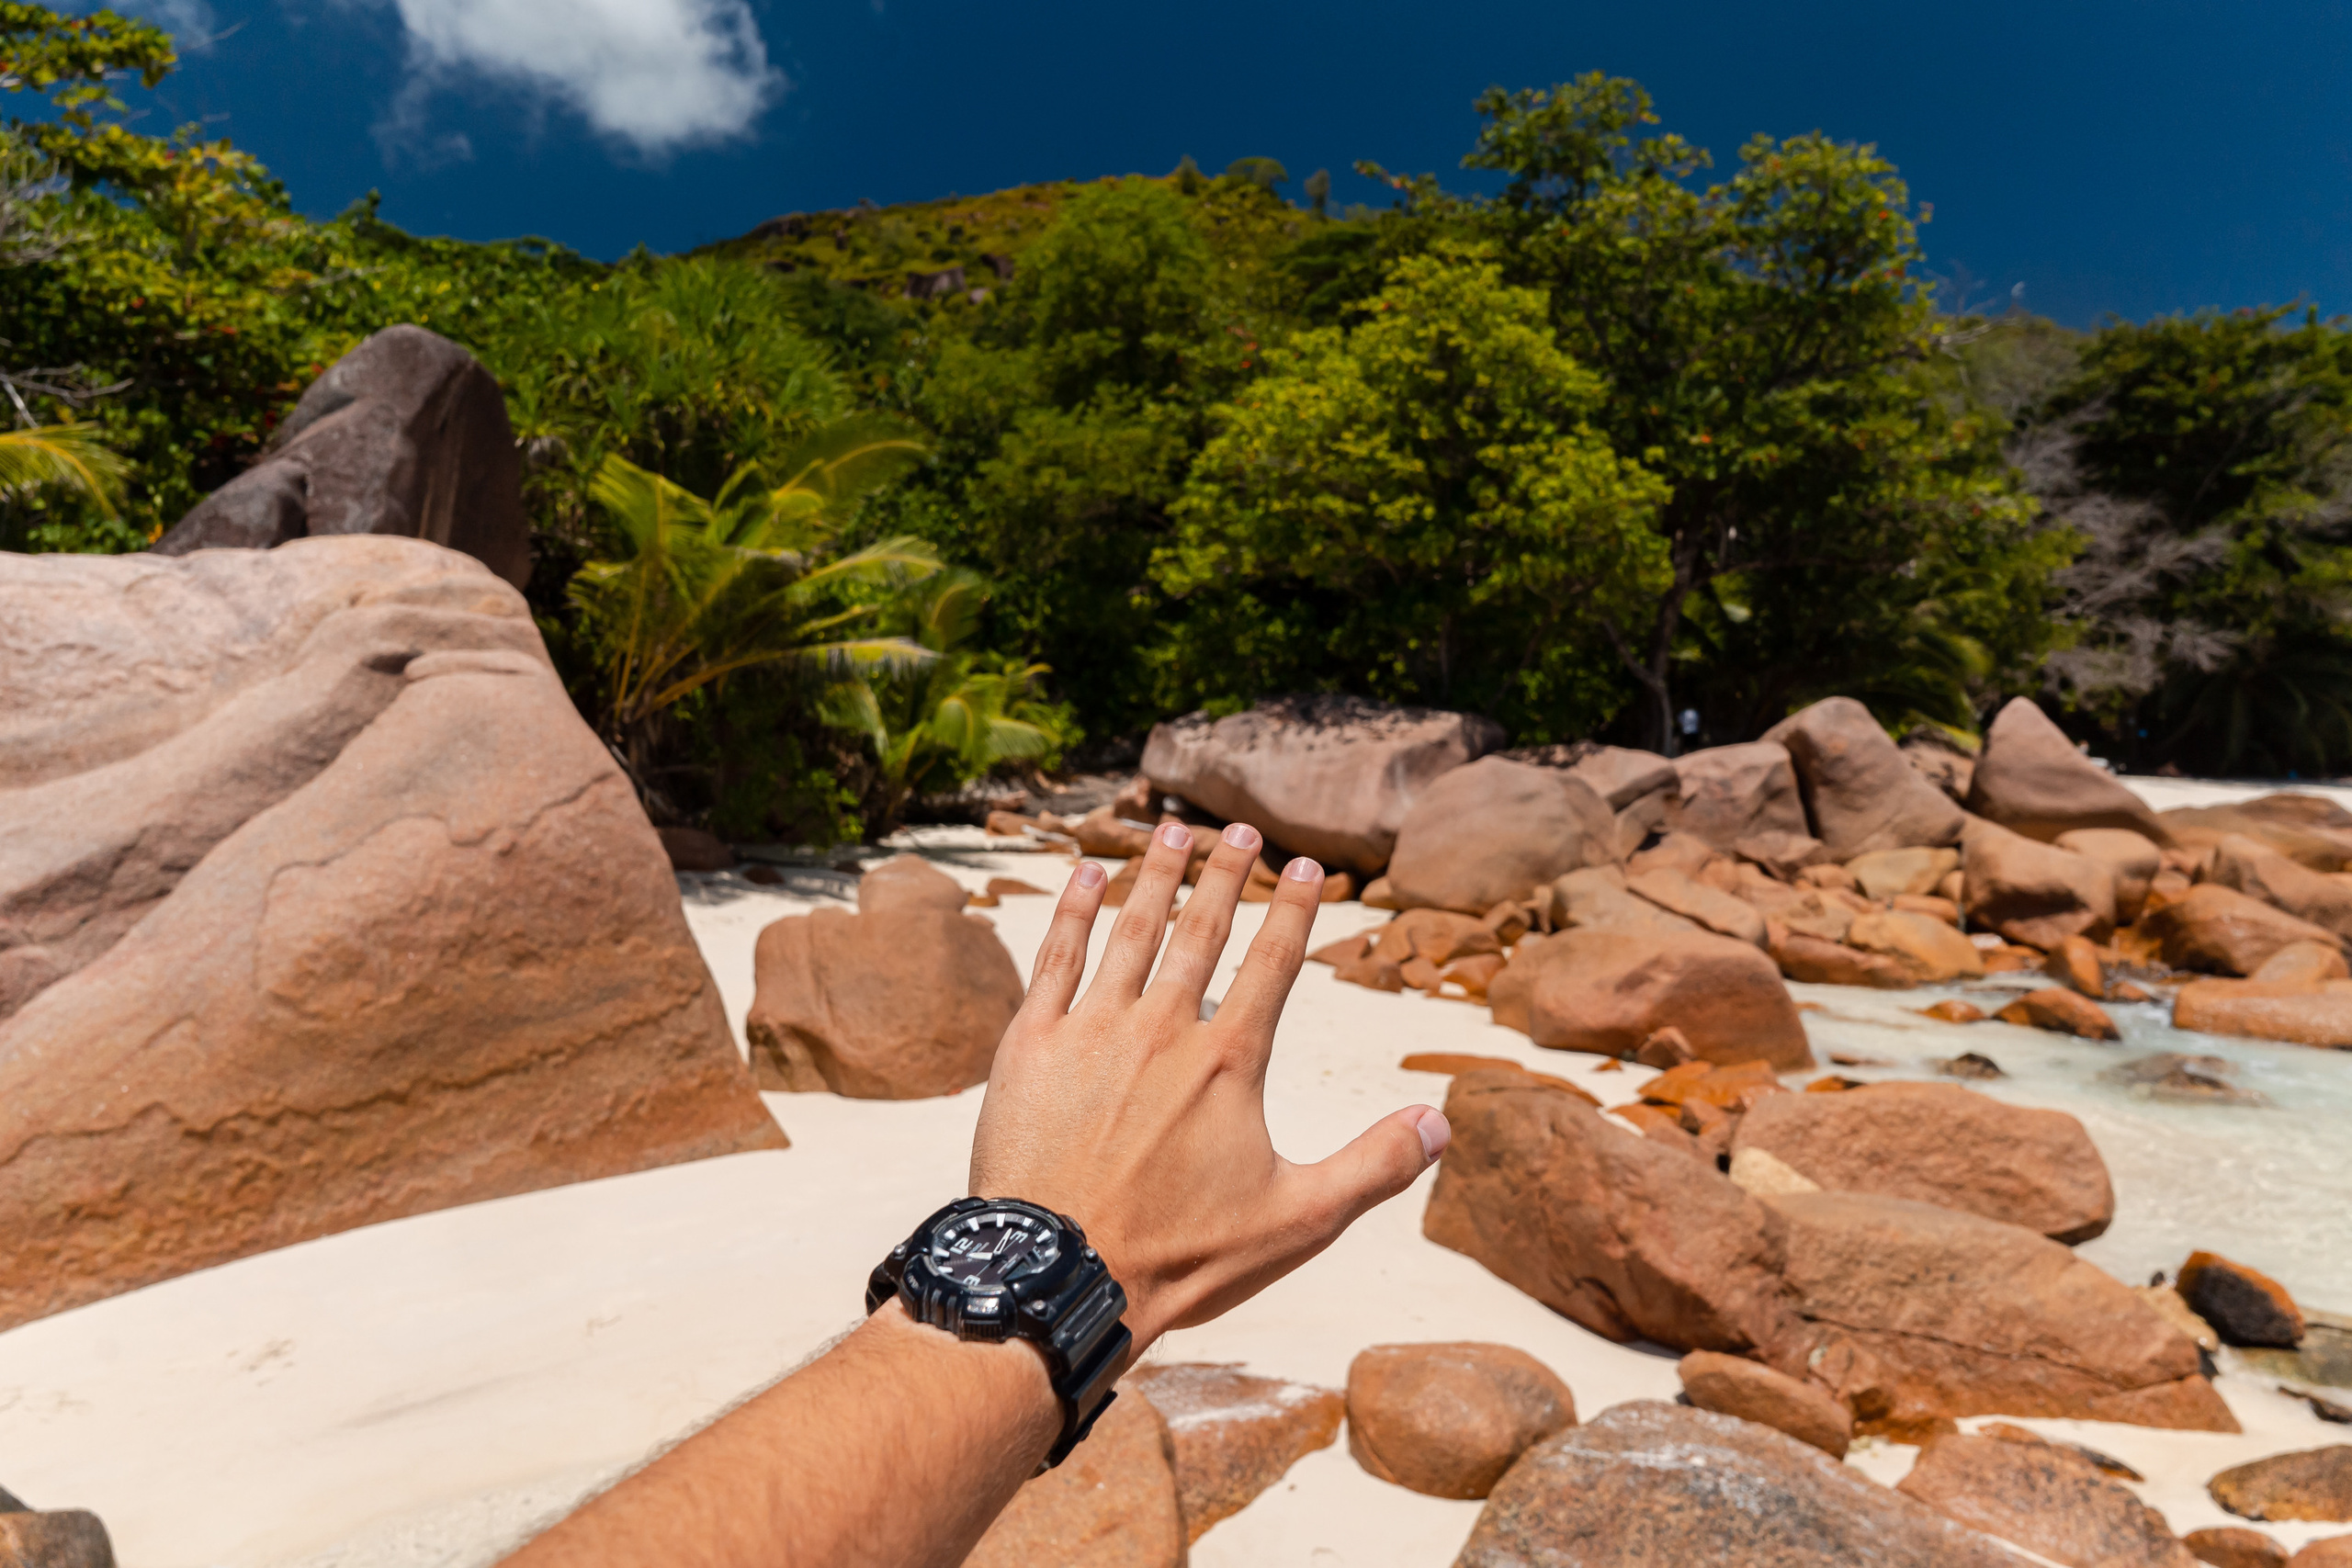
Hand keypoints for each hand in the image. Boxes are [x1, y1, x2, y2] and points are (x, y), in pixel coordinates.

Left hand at [969, 820, 1450, 1350]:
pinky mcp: (1031, 1044)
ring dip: (1155, 875)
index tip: (1309, 865)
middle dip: (1226, 873)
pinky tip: (1085, 876)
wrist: (1061, 1275)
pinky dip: (1073, 911)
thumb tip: (1441, 1124)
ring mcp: (1092, 1029)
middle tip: (1240, 827)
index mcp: (1229, 1061)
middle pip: (1202, 930)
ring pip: (1130, 930)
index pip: (1273, 962)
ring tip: (1173, 831)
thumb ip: (1374, 1166)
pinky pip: (1055, 958)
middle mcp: (1163, 1028)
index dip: (1296, 909)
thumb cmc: (1180, 1256)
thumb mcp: (1298, 1221)